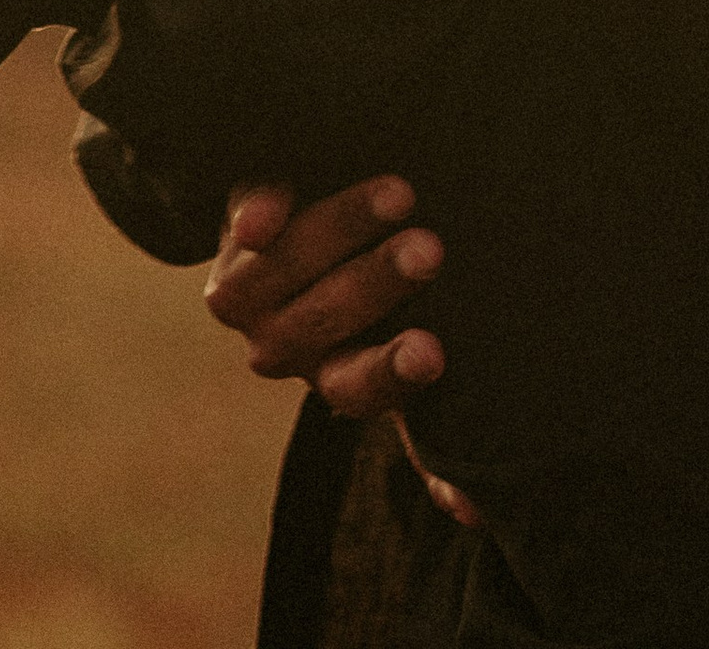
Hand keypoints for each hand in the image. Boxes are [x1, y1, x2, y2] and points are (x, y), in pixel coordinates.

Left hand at [203, 176, 479, 499]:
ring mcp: (252, 286)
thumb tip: (470, 511)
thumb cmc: (374, 306)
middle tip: (431, 251)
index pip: (361, 387)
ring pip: (280, 268)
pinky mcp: (238, 224)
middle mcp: (282, 341)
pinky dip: (250, 217)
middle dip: (378, 283)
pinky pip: (237, 223)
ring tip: (399, 196)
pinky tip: (261, 218)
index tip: (434, 354)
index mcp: (332, 374)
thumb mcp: (402, 355)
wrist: (299, 243)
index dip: (393, 372)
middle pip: (322, 319)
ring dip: (338, 232)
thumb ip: (433, 420)